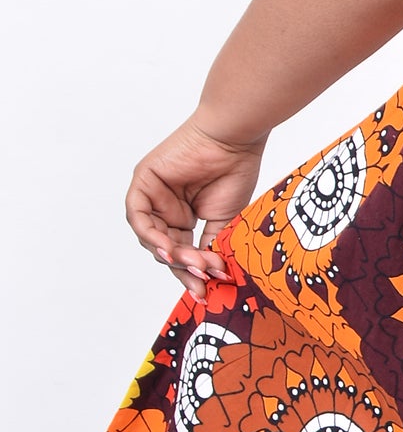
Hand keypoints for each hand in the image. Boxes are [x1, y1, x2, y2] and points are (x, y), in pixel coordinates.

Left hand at [125, 116, 266, 292]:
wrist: (234, 141)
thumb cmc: (234, 171)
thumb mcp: (224, 221)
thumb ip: (209, 247)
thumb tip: (207, 276)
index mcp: (184, 216)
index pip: (180, 251)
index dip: (191, 272)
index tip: (205, 290)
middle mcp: (166, 207)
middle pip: (164, 247)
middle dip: (182, 267)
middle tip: (200, 282)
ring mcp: (153, 195)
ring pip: (150, 236)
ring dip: (170, 254)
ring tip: (192, 263)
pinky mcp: (143, 181)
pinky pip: (138, 215)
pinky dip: (151, 235)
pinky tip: (169, 248)